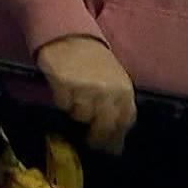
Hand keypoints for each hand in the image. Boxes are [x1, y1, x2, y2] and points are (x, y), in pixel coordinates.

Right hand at [36, 35, 135, 152]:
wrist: (71, 37)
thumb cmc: (94, 62)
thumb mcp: (114, 82)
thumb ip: (117, 106)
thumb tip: (115, 142)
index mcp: (124, 90)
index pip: (124, 122)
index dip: (116, 138)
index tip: (109, 149)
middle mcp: (107, 91)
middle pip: (103, 126)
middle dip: (96, 137)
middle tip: (89, 142)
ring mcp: (85, 88)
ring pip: (80, 116)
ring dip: (77, 112)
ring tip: (75, 98)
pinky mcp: (65, 84)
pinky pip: (63, 104)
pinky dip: (62, 101)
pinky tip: (64, 90)